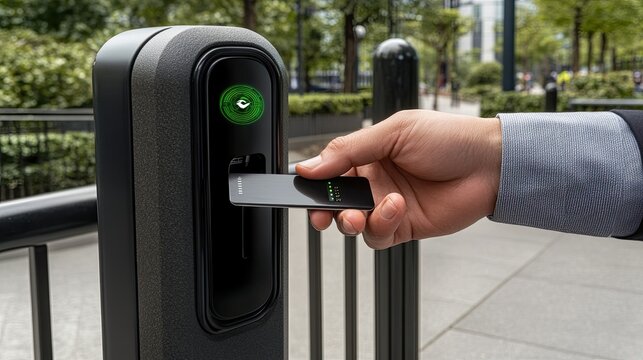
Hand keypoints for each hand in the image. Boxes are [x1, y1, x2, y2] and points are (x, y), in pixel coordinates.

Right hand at [295, 110, 501, 248]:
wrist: (489, 164)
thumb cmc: (448, 138)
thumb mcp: (393, 132)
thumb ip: (349, 150)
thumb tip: (309, 166)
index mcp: (368, 155)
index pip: (330, 171)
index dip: (315, 182)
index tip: (303, 188)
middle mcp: (374, 182)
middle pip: (336, 202)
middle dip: (325, 210)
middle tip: (322, 213)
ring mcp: (387, 206)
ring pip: (353, 223)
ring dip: (351, 220)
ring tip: (361, 213)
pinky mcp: (403, 226)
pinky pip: (378, 235)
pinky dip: (380, 225)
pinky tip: (395, 208)